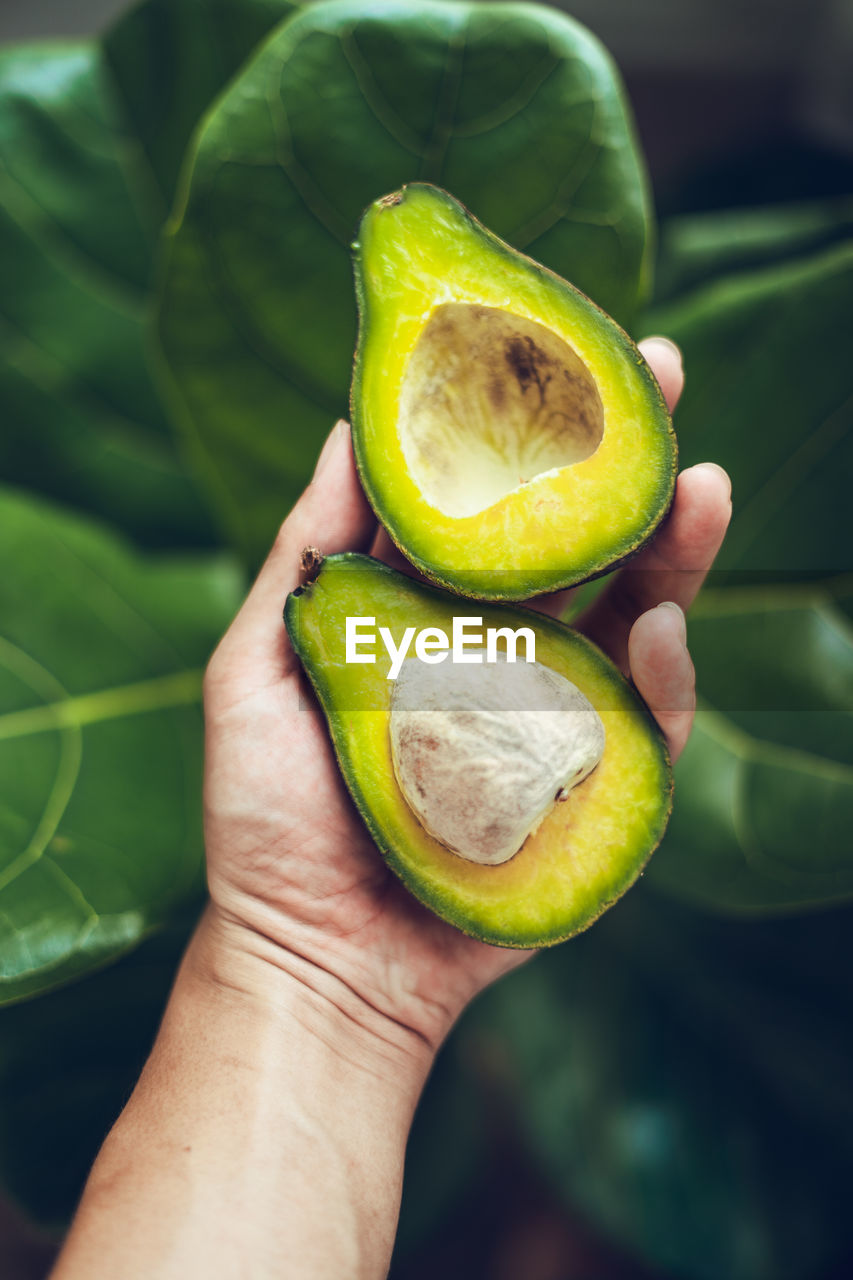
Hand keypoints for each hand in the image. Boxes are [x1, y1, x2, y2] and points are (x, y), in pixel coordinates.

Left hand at [201, 337, 730, 1055]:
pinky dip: (665, 680)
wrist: (311, 957)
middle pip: (579, 542)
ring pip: (635, 618)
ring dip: (674, 550)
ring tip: (698, 484)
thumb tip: (346, 426)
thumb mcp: (254, 670)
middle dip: (622, 459)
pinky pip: (647, 730)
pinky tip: (664, 629)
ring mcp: (557, 720)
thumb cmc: (268, 817)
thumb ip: (305, 556)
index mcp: (428, 614)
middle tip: (663, 374)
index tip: (556, 344)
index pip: (490, 505)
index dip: (525, 426)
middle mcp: (502, 654)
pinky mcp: (594, 792)